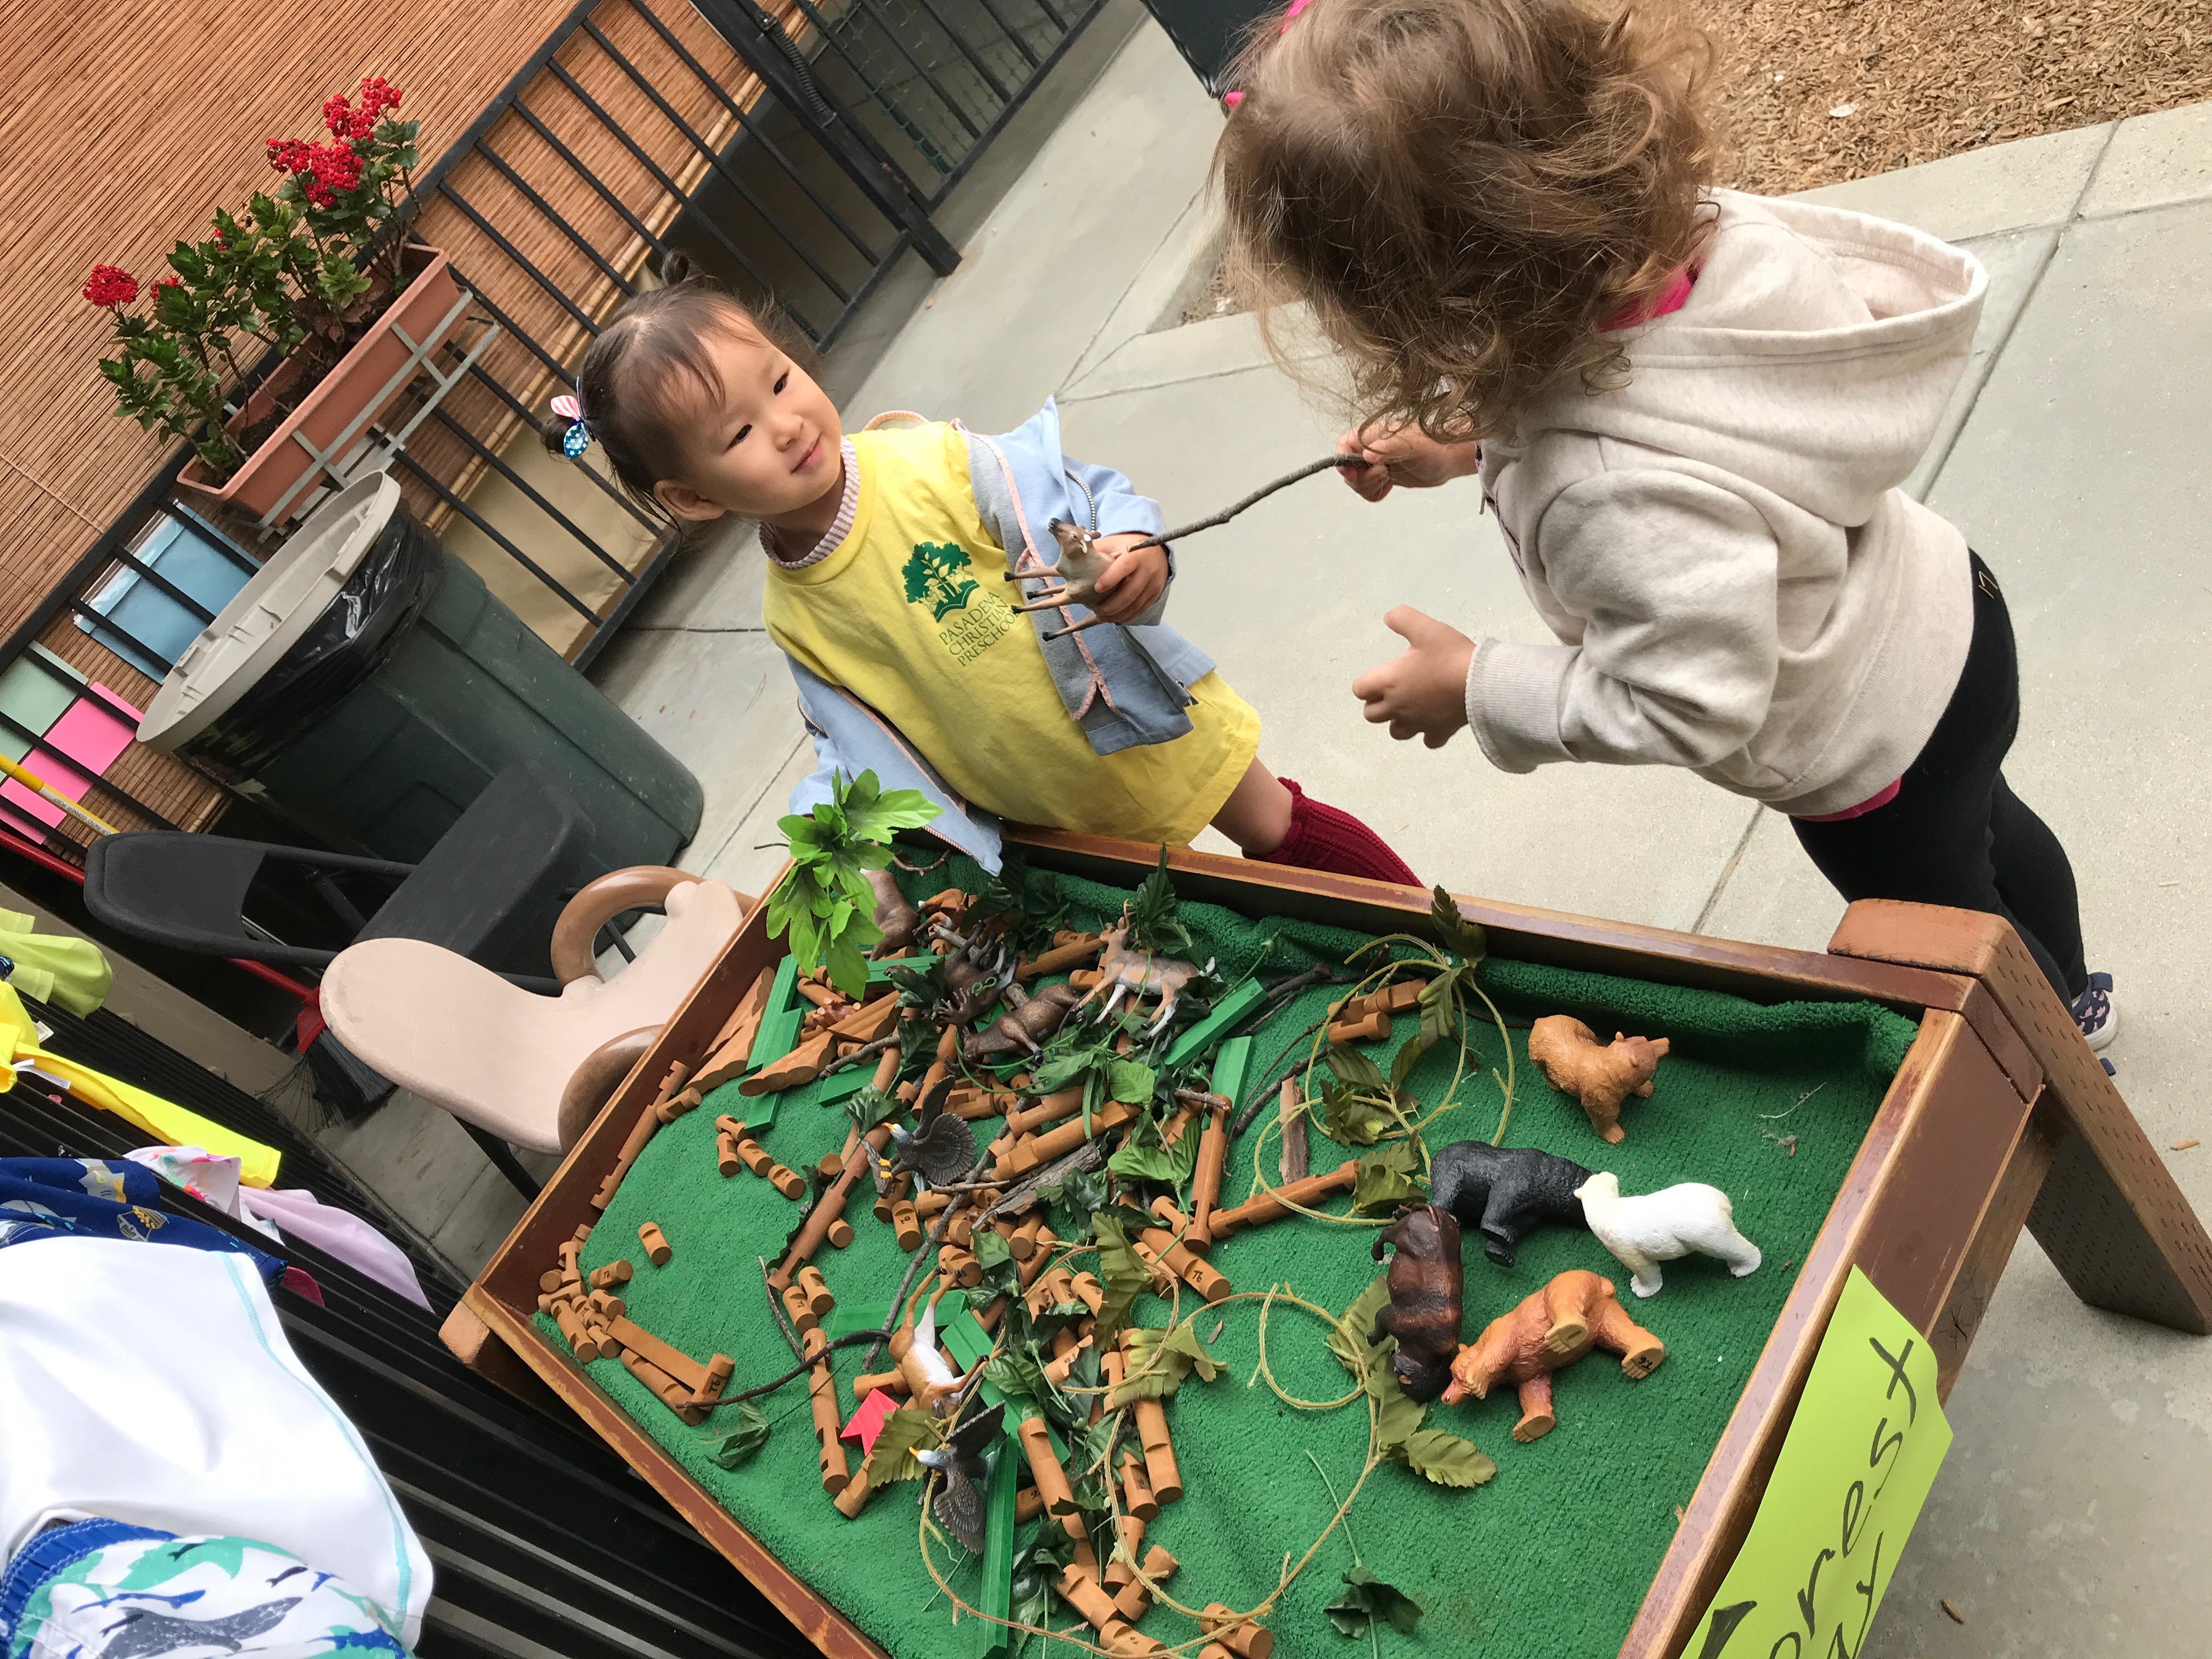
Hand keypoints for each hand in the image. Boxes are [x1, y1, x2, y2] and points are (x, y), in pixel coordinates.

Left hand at [1087, 534, 1167, 622]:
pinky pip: (1141, 609)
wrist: (1156, 550)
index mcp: (1135, 555)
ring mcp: (1154, 584)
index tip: (1096, 588)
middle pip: (1130, 593)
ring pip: (1135, 605)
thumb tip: (1074, 557)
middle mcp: (1148, 570)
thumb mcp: (1113, 543)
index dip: (1110, 579)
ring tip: (1101, 617)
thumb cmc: (1129, 546)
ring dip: (1117, 615)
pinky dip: (1127, 616)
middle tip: (1096, 611)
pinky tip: (1114, 618)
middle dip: (1111, 606)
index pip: (1123, 568)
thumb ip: (1097, 551)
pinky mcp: (1156, 593)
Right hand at [1335, 422, 1482, 501]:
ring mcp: (1374, 464)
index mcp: (1371, 435)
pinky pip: (1368, 491)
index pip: (1343, 445)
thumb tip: (1367, 456)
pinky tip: (1390, 487)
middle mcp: (1369, 449)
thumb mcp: (1411, 445)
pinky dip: (1376, 493)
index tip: (1354, 474)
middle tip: (1384, 474)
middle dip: (1362, 479)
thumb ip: (1387, 448)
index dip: (1343, 461)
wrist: (1447, 460)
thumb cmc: (1432, 447)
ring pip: (1356, 483)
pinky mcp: (1381, 477)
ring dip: (1370, 487)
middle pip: (1347, 469)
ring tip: (1389, 479)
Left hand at [1351, 607, 1475, 746]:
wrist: (1481, 683)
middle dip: (1377, 704)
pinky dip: (1428, 734)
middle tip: (1392, 691)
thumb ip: (1403, 619)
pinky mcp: (1439, 732)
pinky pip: (1428, 741)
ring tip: (1410, 708)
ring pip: (1396, 732)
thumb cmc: (1449, 655)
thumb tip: (1389, 617)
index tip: (1381, 675)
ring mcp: (1418, 723)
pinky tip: (1435, 722)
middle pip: (1371, 715)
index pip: (1360, 689)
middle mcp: (1398, 707)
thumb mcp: (1425, 628)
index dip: (1366, 683)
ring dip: (1398, 721)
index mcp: (1389, 682)